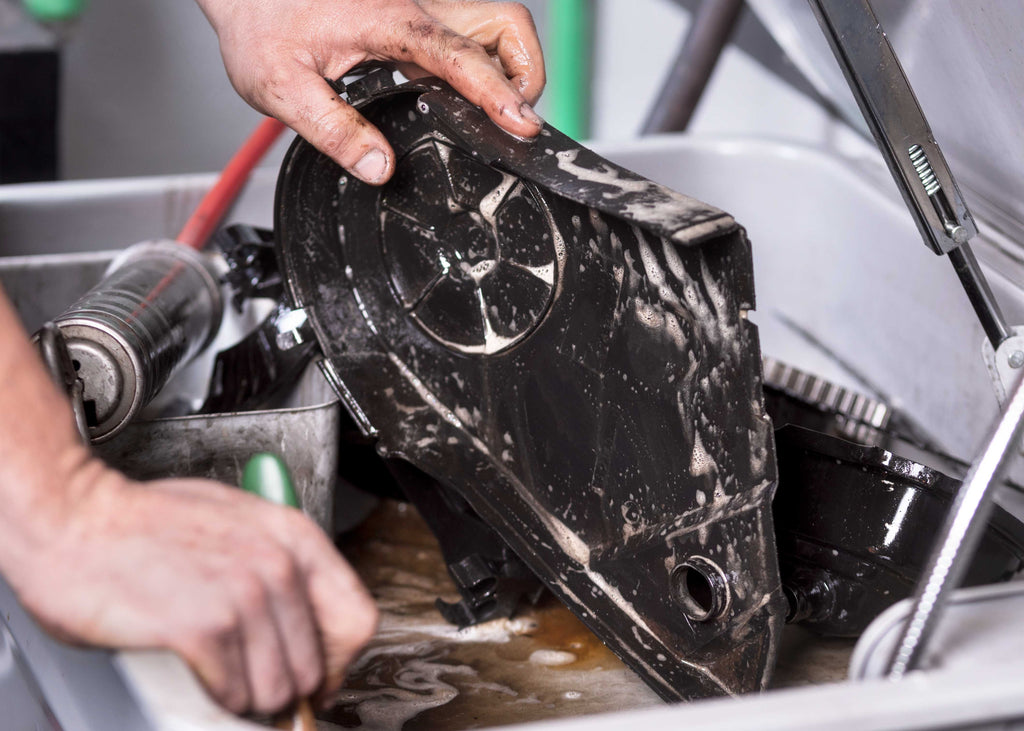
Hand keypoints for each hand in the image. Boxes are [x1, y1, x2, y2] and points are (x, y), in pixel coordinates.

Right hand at [9, 466, 376, 714]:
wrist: (77, 520)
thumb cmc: (147, 522)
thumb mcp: (238, 523)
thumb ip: (280, 565)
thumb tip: (305, 619)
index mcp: (294, 537)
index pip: (358, 620)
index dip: (337, 659)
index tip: (317, 673)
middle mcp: (278, 565)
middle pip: (318, 667)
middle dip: (287, 684)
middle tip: (257, 680)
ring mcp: (243, 595)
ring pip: (278, 690)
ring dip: (250, 696)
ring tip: (224, 675)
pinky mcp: (203, 627)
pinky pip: (235, 694)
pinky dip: (218, 696)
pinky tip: (201, 673)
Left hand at [196, 0, 545, 183]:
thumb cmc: (261, 26)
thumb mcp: (280, 86)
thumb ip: (331, 129)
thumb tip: (379, 168)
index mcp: (387, 23)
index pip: (460, 54)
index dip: (498, 91)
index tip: (521, 124)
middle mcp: (415, 9)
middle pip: (505, 22)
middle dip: (526, 71)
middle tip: (512, 119)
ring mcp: (421, 10)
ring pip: (497, 23)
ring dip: (513, 65)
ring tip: (495, 112)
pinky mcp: (417, 19)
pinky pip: (472, 34)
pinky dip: (487, 64)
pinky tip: (463, 98)